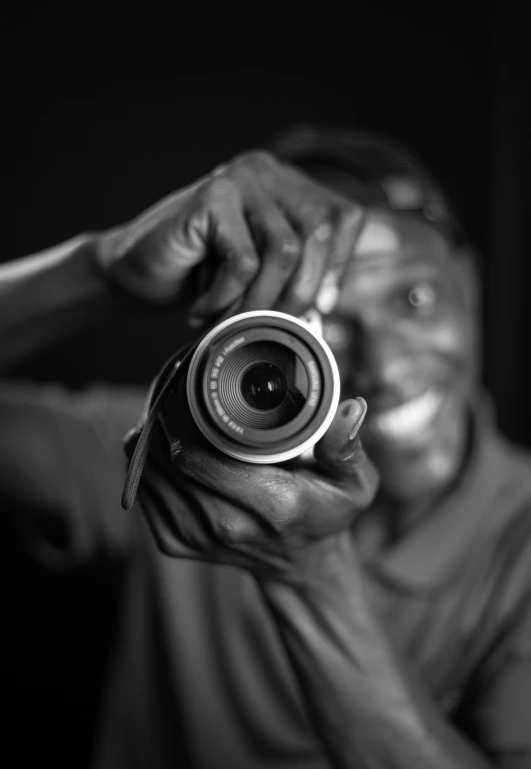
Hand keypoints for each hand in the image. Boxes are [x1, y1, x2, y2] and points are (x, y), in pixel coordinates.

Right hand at [96, 152, 363, 323]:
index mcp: (288, 186)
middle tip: (270, 324)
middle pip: (320, 231)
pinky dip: (227, 295)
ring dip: (260, 300)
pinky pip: (244, 259)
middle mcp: (268, 172)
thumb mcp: (262, 275)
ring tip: (230, 319)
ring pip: (284, 249)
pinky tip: (204, 308)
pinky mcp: (211, 194)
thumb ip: (306, 267)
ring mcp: (240, 178)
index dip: (339, 266)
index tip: (321, 308)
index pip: (345, 216)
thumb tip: (367, 268)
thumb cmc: (201, 278)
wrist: (134, 274)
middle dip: (302, 291)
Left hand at [140, 380, 377, 575]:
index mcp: (272, 506)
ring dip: (154, 436)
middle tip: (179, 387)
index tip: (188, 384)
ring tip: (173, 410)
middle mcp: (226, 526)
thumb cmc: (325, 513)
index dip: (182, 415)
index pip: (199, 457)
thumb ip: (348, 447)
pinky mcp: (173, 542)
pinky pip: (144, 488)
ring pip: (150, 470)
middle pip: (167, 459)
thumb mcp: (355, 483)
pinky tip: (168, 442)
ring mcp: (193, 537)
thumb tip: (350, 408)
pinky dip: (150, 460)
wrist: (300, 564)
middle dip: (166, 417)